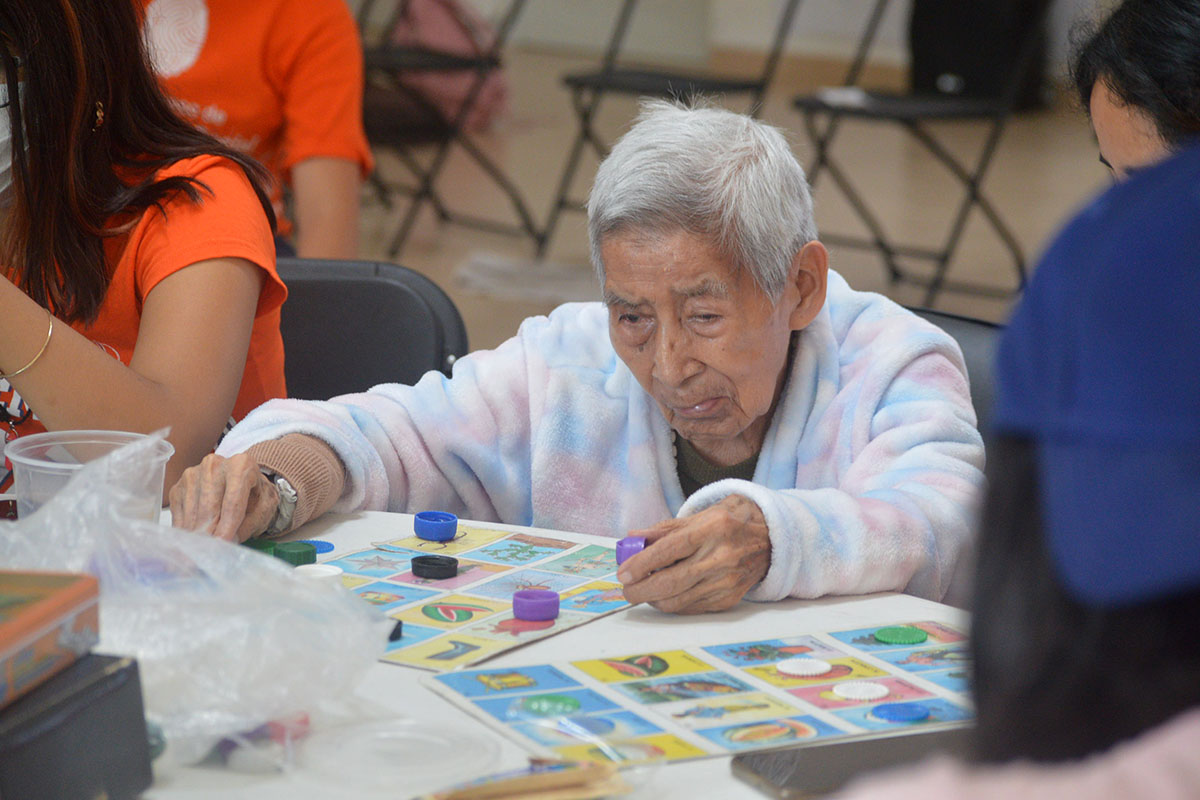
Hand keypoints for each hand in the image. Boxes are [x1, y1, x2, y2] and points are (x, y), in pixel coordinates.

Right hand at [168, 452, 277, 541]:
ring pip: (193, 513)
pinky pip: (180, 514)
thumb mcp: (263, 510)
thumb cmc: (255, 496)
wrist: (243, 482)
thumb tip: (225, 543)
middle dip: (210, 533)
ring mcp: (193, 474)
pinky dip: (187, 529)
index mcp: (241, 465)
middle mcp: (214, 465)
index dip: (227, 527)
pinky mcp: (178, 486)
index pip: (232, 502)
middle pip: (209, 508)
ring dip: (198, 534)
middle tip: (210, 553)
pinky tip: (196, 537)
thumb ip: (247, 526)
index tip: (222, 544)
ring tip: (204, 549)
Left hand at [617, 494, 770, 613]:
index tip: (623, 572)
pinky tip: (665, 594)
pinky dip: (672, 603)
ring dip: (653, 599)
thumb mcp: (699, 515)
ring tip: (643, 590)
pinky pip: (690, 608)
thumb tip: (632, 539)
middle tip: (626, 588)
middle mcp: (722, 557)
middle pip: (671, 582)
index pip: (670, 549)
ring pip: (678, 601)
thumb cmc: (729, 522)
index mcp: (712, 529)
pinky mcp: (728, 599)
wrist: (771, 537)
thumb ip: (664, 529)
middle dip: (640, 589)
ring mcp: (727, 582)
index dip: (642, 563)